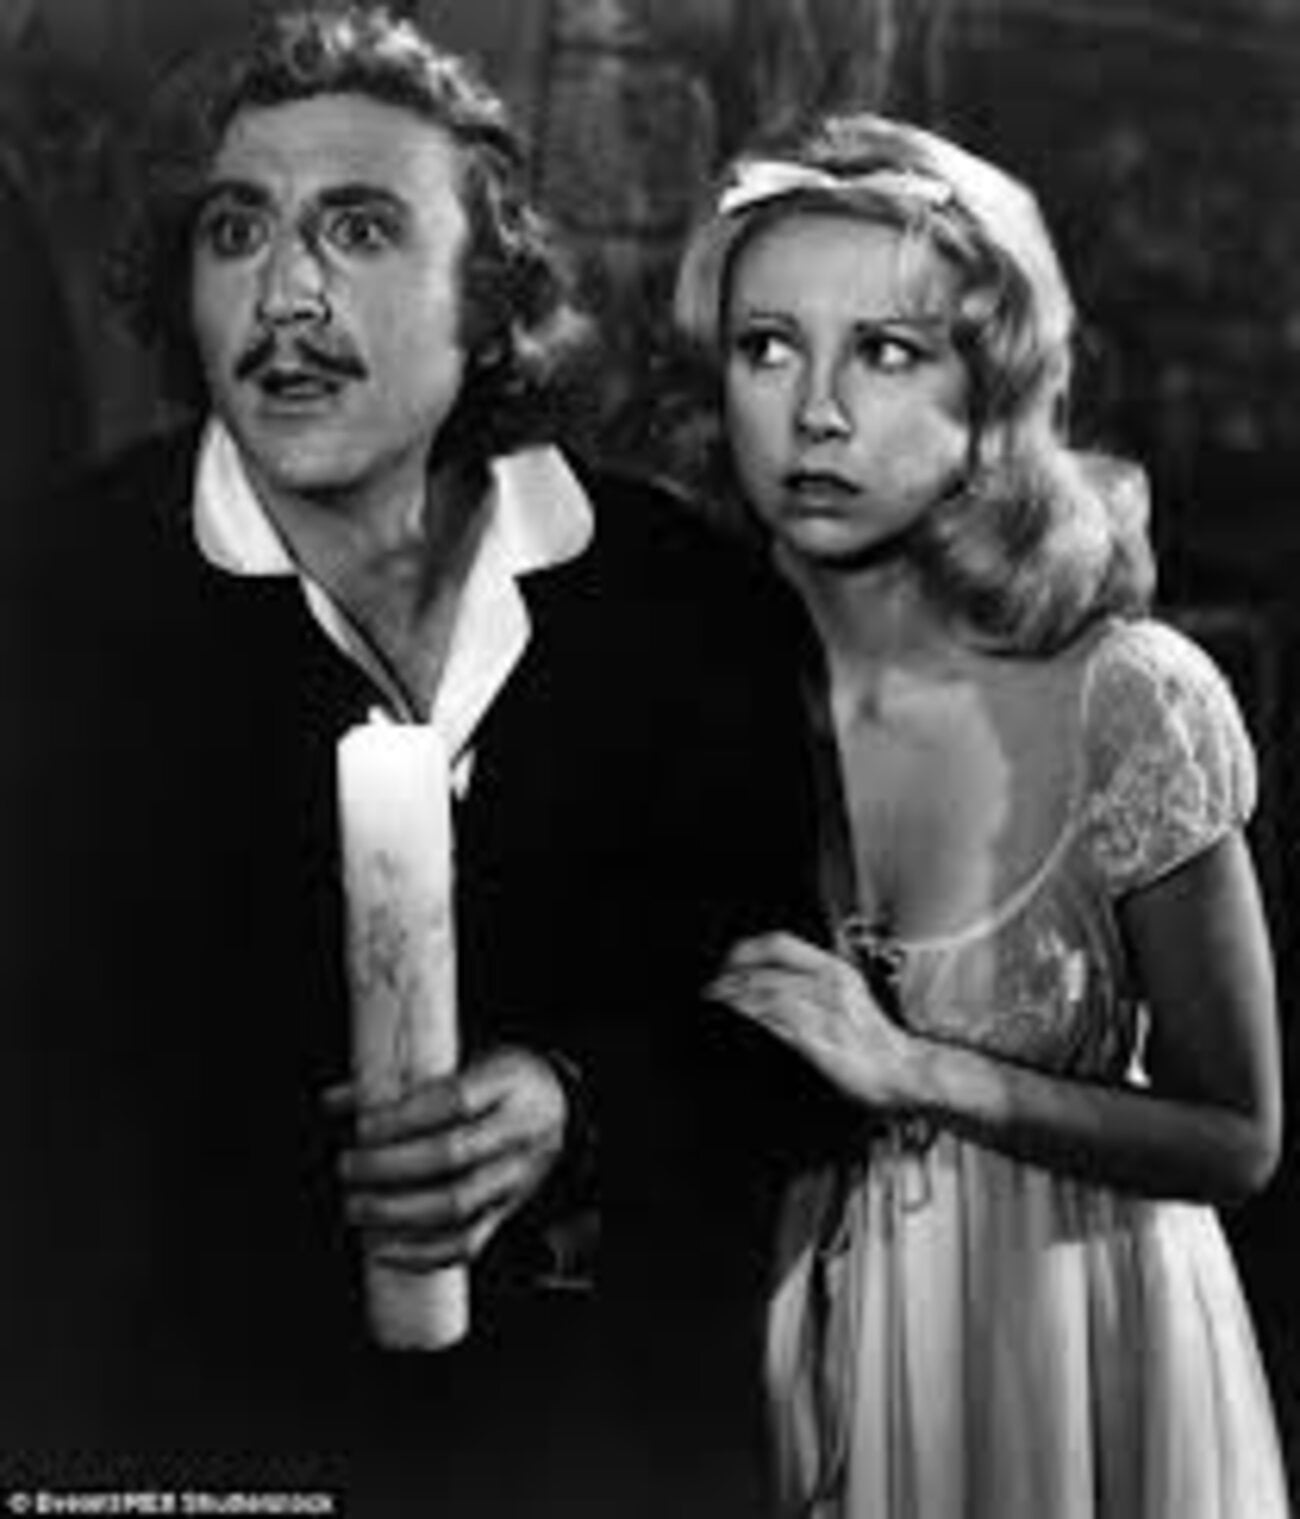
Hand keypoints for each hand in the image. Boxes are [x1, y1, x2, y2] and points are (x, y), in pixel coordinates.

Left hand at [332, 1046, 567, 1270]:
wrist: (559, 1106)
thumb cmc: (504, 1079)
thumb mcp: (468, 1058)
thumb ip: (404, 1079)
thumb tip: (336, 1100)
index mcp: (506, 1083)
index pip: (454, 1101)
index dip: (402, 1117)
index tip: (362, 1125)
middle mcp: (515, 1132)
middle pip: (451, 1156)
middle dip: (388, 1167)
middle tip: (348, 1166)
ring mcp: (513, 1176)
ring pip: (456, 1205)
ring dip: (396, 1212)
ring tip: (356, 1206)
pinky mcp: (507, 1210)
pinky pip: (466, 1243)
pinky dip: (420, 1253)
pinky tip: (383, 1248)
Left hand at [706, 932, 915, 1110]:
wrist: (905, 1071)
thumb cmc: (876, 1044)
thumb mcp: (846, 1002)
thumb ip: (813, 990)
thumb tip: (773, 988)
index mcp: (836, 970)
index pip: (781, 943)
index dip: (748, 949)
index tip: (728, 961)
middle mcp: (828, 982)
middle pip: (767, 964)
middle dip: (732, 970)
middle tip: (713, 983)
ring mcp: (823, 1008)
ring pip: (766, 987)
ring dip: (734, 991)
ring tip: (715, 997)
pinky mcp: (817, 1035)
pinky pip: (775, 1016)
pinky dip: (749, 1011)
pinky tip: (735, 1014)